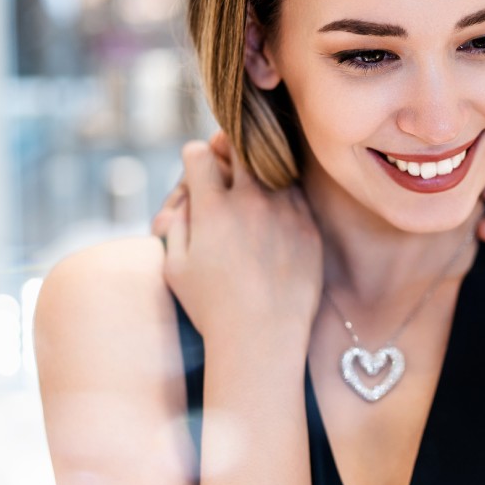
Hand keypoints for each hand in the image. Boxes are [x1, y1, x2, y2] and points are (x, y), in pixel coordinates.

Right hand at [160, 130, 323, 340]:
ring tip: (251, 191)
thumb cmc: (212, 309)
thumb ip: (177, 224)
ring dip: (260, 169)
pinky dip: (283, 194)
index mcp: (213, 207)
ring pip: (273, 164)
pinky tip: (275, 214)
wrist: (263, 338)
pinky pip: (296, 192)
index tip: (197, 173)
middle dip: (229, 149)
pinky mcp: (308, 225)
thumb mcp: (175, 268)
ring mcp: (284, 210)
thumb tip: (187, 200)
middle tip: (227, 167)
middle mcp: (250, 201)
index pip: (199, 152)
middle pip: (240, 145)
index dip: (193, 159)